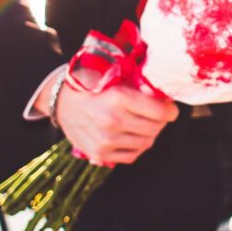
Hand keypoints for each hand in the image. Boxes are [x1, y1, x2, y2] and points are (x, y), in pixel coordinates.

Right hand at [46, 78, 178, 164]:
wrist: (60, 101)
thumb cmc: (91, 84)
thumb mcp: (113, 75)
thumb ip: (138, 83)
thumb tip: (163, 91)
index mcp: (118, 98)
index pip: (160, 111)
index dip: (170, 110)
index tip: (170, 108)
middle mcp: (113, 121)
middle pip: (155, 128)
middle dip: (161, 121)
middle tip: (158, 115)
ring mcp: (106, 141)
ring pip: (146, 142)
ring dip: (150, 133)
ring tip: (145, 123)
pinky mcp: (100, 154)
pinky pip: (133, 155)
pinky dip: (138, 146)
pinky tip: (133, 135)